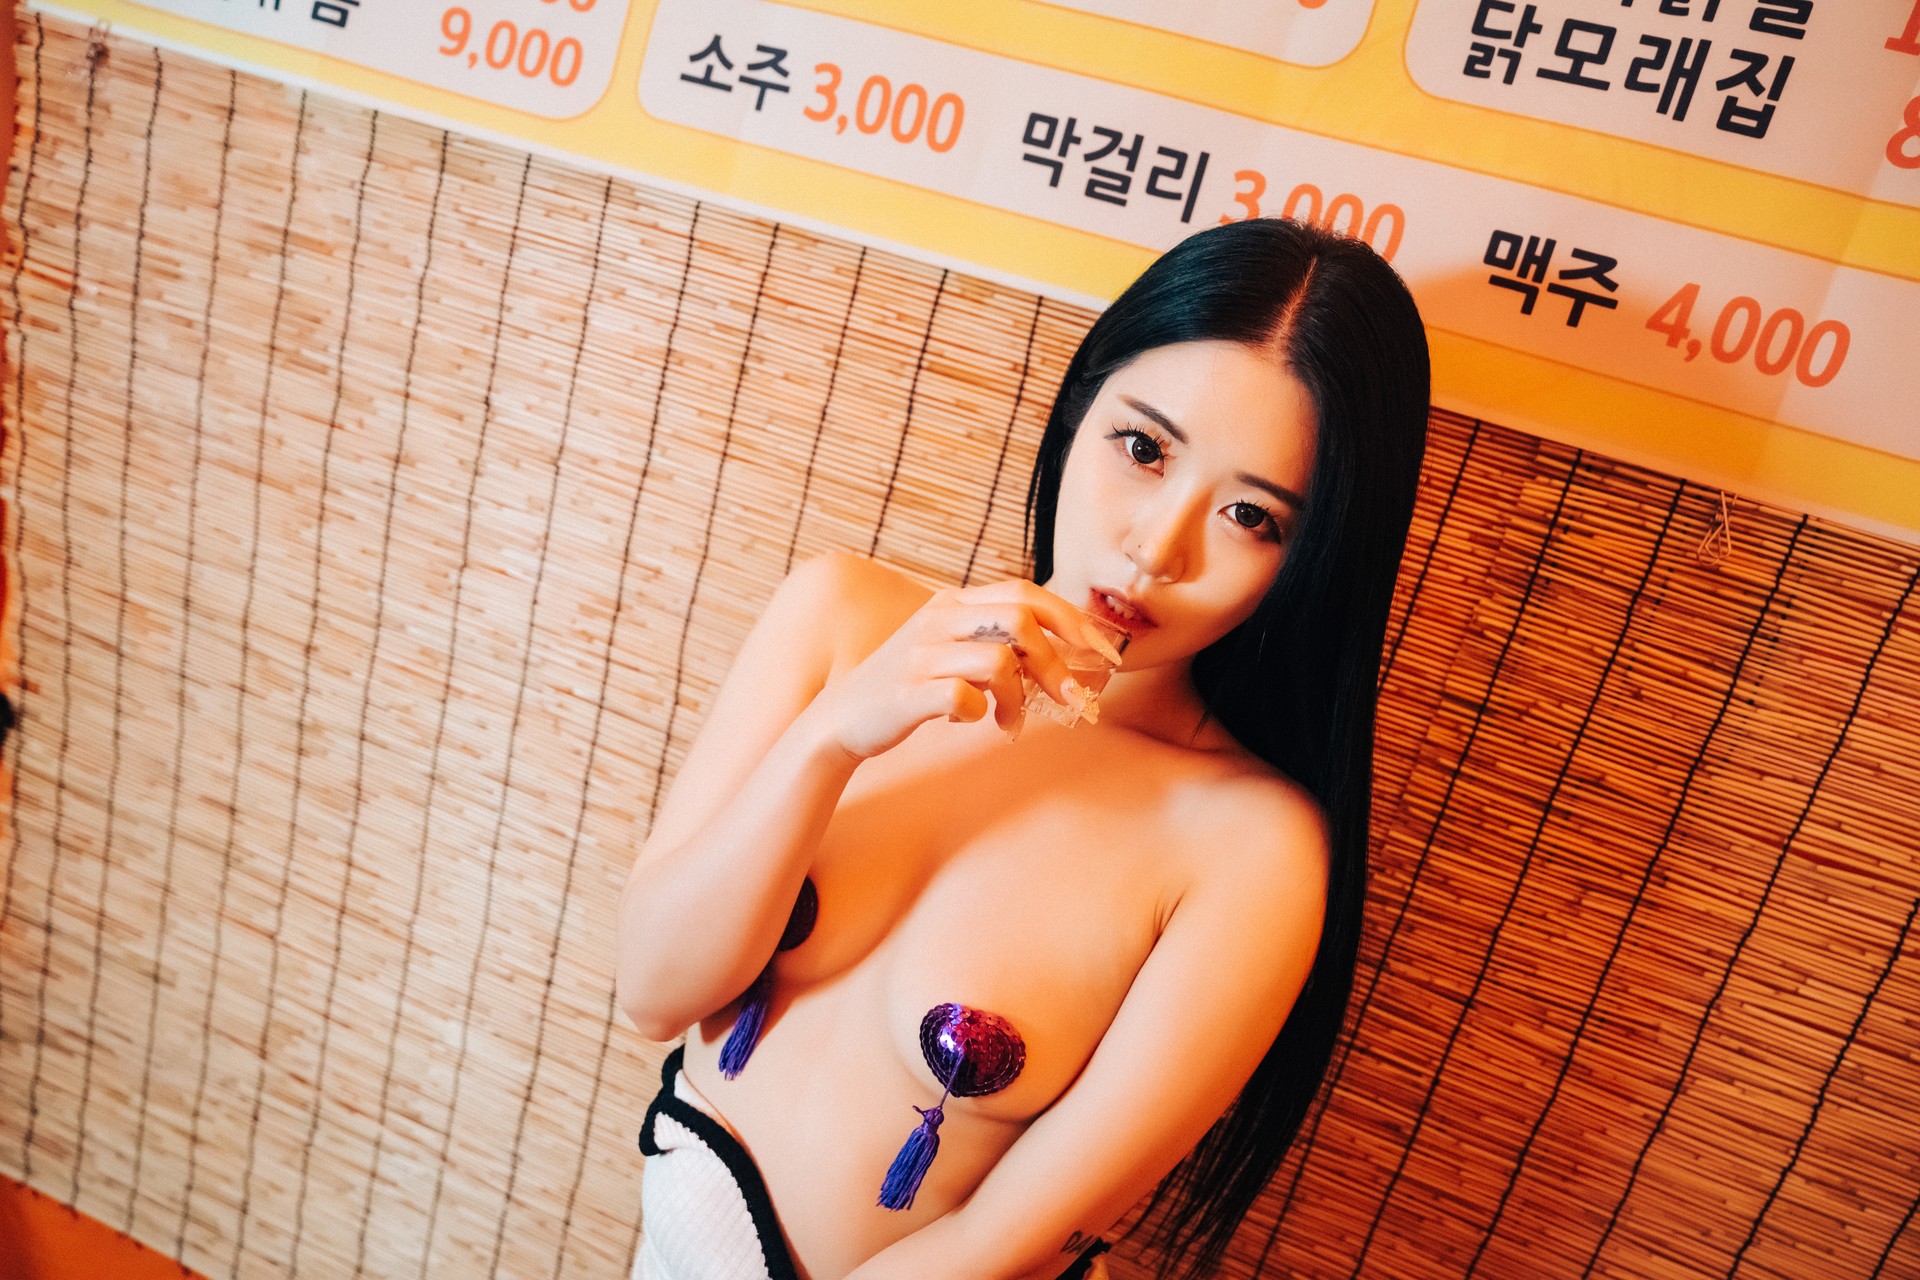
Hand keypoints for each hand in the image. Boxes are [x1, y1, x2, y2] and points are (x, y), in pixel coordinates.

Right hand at [814, 579, 1123, 759]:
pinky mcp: (907, 693)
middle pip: (1020, 621)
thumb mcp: (950, 648)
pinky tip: (973, 722)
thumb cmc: (908, 687)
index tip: (1105, 653)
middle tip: (1071, 699)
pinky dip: (979, 714)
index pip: (1026, 593)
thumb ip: (996, 640)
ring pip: (999, 660)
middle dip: (1057, 662)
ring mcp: (920, 655)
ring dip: (1019, 698)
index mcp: (951, 602)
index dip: (1073, 620)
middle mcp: (937, 619)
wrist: (840, 720)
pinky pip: (964, 697)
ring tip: (1011, 722)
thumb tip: (1065, 652)